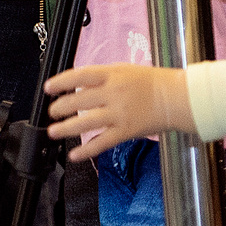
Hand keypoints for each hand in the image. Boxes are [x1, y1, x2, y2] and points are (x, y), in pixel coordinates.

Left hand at [44, 63, 192, 160]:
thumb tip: (79, 86)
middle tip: (51, 112)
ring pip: (86, 122)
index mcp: (112, 75)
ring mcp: (119, 113)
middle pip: (78, 100)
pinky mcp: (126, 131)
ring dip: (66, 128)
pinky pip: (102, 142)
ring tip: (53, 132)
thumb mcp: (125, 71)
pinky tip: (75, 155)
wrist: (178, 97)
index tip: (48, 88)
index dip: (61, 82)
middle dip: (60, 107)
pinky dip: (87, 150)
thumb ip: (102, 78)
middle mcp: (113, 93)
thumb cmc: (153, 82)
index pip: (80, 76)